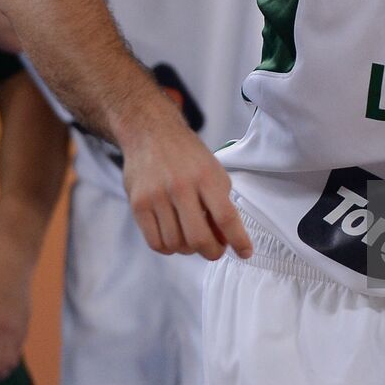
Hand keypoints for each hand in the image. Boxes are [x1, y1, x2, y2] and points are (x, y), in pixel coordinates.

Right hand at [121, 118, 251, 260]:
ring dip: (188, 249)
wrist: (151, 132)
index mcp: (206, 176)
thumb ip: (221, 204)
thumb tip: (225, 240)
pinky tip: (174, 237)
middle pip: (199, 238)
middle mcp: (181, 186)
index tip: (245, 252)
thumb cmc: (186, 155)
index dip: (238, 240)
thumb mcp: (213, 171)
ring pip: (176, 244)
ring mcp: (157, 196)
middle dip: (212, 252)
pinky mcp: (138, 204)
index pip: (226, 217)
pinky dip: (168, 248)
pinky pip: (155, 242)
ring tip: (191, 238)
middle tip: (215, 250)